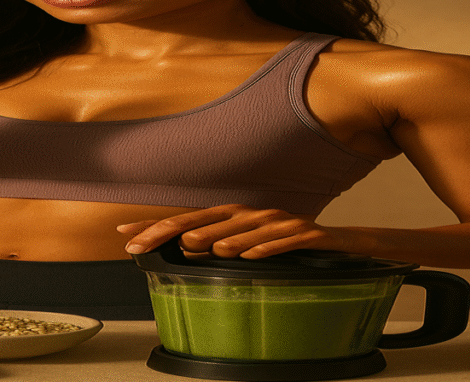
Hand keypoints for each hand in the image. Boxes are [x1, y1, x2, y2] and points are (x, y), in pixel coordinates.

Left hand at [117, 204, 355, 258]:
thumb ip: (218, 247)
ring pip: (248, 227)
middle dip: (173, 230)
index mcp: (237, 218)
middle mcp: (255, 214)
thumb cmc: (292, 246)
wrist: (346, 245)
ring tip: (195, 248)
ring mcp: (282, 221)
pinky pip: (287, 239)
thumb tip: (182, 251)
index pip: (190, 219)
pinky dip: (268, 246)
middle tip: (143, 243)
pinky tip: (251, 255)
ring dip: (221, 237)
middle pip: (210, 218)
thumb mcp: (249, 247)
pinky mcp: (309, 234)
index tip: (124, 233)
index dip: (156, 224)